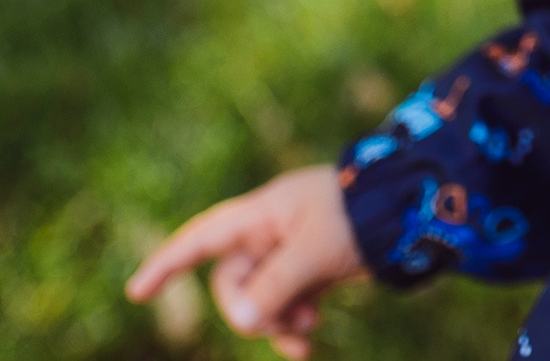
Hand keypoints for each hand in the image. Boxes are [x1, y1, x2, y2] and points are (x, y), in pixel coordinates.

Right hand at [126, 165, 367, 358]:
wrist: (413, 209)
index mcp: (262, 214)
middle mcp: (270, 231)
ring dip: (276, 321)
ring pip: (261, 298)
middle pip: (233, 281)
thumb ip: (274, 287)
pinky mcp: (313, 269)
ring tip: (306, 333)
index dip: (168, 264)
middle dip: (251, 309)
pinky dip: (292, 322)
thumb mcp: (313, 253)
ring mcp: (291, 251)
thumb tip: (241, 321)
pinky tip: (306, 342)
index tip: (136, 293)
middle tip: (285, 323)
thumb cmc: (359, 217)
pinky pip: (286, 303)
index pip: (202, 239)